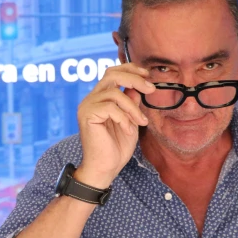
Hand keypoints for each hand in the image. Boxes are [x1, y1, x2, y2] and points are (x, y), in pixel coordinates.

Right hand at [75, 63, 154, 187]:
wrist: (105, 168)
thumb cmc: (116, 147)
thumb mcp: (130, 121)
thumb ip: (131, 103)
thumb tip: (138, 87)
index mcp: (100, 97)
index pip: (112, 73)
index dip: (130, 69)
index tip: (147, 74)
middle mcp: (91, 99)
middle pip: (111, 74)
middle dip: (134, 79)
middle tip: (151, 89)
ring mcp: (87, 106)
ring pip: (114, 93)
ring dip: (133, 108)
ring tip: (141, 122)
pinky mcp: (87, 115)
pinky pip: (110, 108)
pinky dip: (124, 118)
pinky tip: (128, 130)